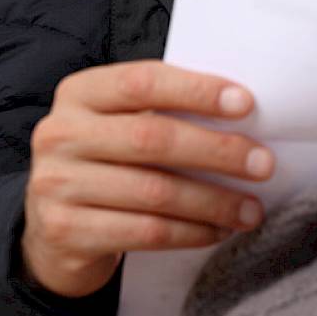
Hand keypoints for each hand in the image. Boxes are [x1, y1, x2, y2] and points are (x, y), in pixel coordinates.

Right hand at [20, 60, 272, 298]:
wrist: (53, 226)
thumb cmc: (108, 163)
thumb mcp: (122, 124)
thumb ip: (166, 111)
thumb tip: (244, 113)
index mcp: (79, 93)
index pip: (143, 82)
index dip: (197, 91)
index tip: (246, 104)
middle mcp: (60, 134)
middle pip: (153, 138)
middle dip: (218, 152)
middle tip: (263, 164)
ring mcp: (57, 184)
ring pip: (155, 192)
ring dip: (214, 202)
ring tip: (251, 209)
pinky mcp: (66, 231)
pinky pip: (145, 232)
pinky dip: (191, 233)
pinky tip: (218, 230)